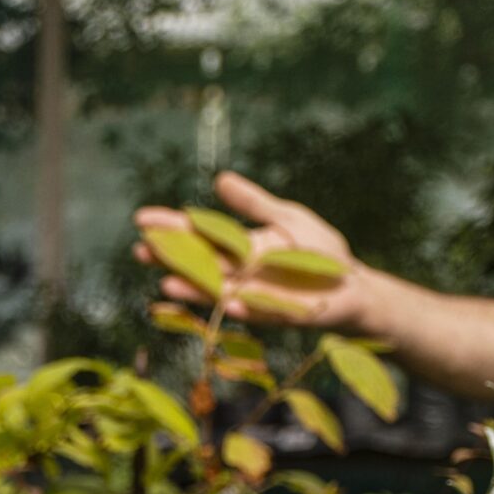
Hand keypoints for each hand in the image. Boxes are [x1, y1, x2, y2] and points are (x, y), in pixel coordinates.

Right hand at [133, 171, 373, 332]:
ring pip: (217, 293)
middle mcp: (239, 274)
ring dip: (193, 291)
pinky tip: (225, 303)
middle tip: (140, 250)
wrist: (353, 286)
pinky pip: (257, 312)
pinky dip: (242, 310)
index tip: (141, 218)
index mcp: (238, 247)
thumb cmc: (320, 252)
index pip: (197, 235)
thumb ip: (254, 204)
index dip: (170, 227)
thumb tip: (220, 180)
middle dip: (169, 259)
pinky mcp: (279, 313)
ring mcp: (255, 296)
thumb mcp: (287, 218)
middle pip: (198, 265)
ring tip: (167, 283)